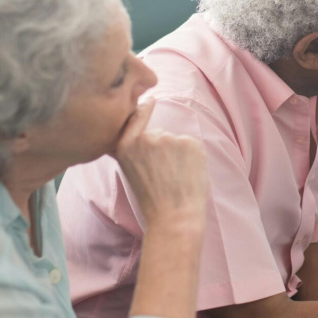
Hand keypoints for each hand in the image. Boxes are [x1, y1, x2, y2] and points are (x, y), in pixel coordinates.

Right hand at [114, 98, 209, 229]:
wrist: (174, 217)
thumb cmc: (152, 200)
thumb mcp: (129, 170)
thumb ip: (132, 148)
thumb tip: (140, 124)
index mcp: (125, 145)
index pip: (135, 117)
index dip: (143, 108)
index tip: (150, 100)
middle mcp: (146, 138)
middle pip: (158, 134)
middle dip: (162, 148)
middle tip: (164, 175)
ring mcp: (169, 138)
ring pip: (175, 140)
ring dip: (178, 153)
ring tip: (175, 177)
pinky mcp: (190, 142)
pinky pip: (191, 145)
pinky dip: (192, 157)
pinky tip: (188, 174)